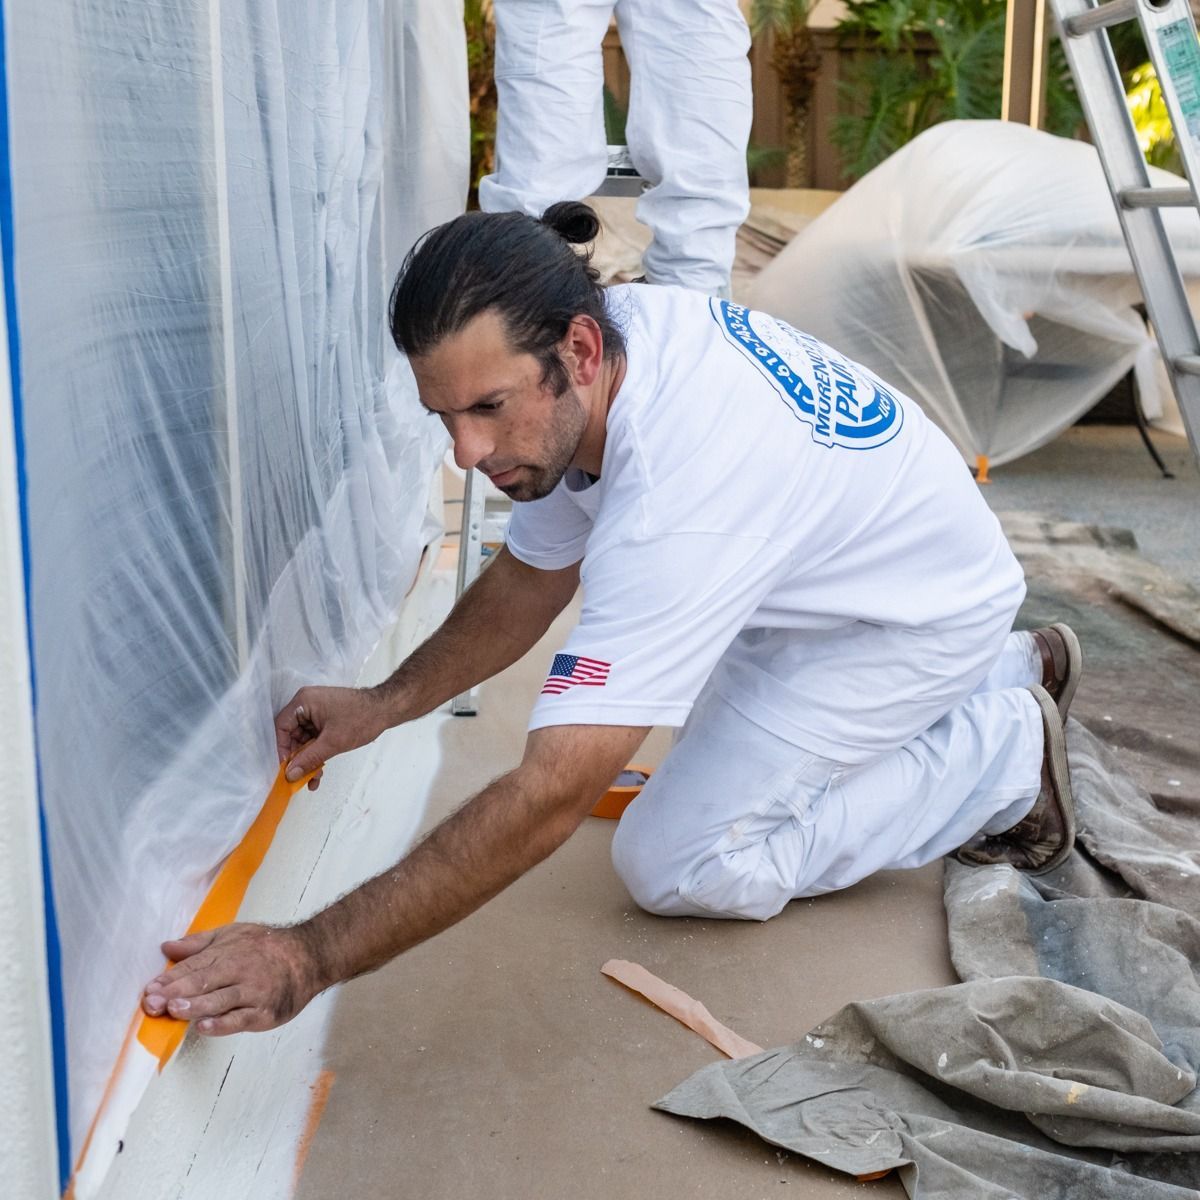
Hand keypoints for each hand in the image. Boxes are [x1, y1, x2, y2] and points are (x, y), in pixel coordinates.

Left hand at [141, 923, 323, 1035]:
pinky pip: (241, 1019)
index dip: (170, 978)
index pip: (193, 966)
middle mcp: (239, 970)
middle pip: (203, 981)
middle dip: (176, 992)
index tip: (149, 989)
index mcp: (227, 952)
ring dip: (195, 1006)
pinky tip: (204, 1026)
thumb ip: (199, 944)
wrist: (309, 957)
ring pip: (220, 1000)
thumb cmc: (267, 947)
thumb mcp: (233, 934)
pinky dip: (222, 1024)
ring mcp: (252, 992)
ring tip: (173, 1010)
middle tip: (152, 1003)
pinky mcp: (264, 1012)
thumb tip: (167, 947)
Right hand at [274, 685, 392, 788]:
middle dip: (297, 758)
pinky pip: (315, 738)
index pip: (282, 726)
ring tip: (312, 779)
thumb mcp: (332, 742)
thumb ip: (309, 759)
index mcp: (304, 701)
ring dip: (308, 759)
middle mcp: (308, 704)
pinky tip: (320, 770)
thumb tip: (291, 773)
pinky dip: (317, 753)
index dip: (282, 748)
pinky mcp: (327, 719)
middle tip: (299, 776)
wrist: (386, 710)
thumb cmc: (362, 717)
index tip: (286, 767)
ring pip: (305, 740)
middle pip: (292, 735)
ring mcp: (318, 711)